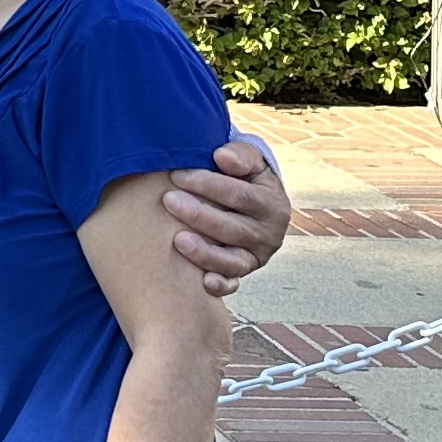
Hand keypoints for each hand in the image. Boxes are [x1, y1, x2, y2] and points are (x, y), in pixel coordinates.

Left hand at [162, 139, 289, 297]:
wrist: (250, 201)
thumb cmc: (242, 175)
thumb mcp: (250, 160)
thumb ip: (240, 155)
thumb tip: (222, 157)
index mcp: (272, 203)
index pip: (240, 195)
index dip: (208, 185)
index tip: (178, 175)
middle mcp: (269, 233)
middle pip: (233, 228)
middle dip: (199, 215)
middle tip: (168, 201)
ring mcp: (258, 256)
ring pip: (233, 260)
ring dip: (205, 252)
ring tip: (178, 240)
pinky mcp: (244, 272)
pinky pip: (233, 283)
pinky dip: (220, 285)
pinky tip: (203, 281)